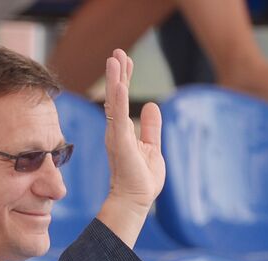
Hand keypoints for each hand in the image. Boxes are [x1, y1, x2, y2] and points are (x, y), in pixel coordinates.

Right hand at [99, 48, 165, 224]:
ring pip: (115, 101)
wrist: (135, 200)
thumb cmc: (142, 179)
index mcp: (123, 131)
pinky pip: (119, 115)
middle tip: (118, 52)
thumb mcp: (152, 147)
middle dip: (119, 73)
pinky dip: (119, 98)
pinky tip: (119, 82)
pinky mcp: (120, 141)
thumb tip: (153, 106)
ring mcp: (116, 135)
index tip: (125, 61)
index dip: (124, 79)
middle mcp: (116, 130)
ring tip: (114, 58)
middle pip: (117, 96)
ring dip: (115, 79)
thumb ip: (151, 127)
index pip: (122, 100)